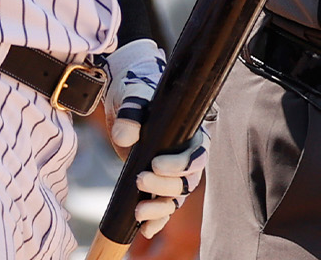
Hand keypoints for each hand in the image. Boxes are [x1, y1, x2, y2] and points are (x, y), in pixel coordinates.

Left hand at [100, 39, 207, 239]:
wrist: (126, 99)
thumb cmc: (137, 92)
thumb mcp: (133, 96)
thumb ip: (131, 113)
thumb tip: (124, 136)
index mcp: (190, 134)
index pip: (196, 155)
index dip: (180, 164)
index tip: (155, 164)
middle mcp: (185, 157)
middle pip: (186, 182)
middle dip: (164, 186)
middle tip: (140, 180)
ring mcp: (172, 174)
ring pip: (176, 198)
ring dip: (160, 208)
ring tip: (138, 213)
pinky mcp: (157, 185)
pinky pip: (164, 208)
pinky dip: (157, 220)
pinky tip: (144, 229)